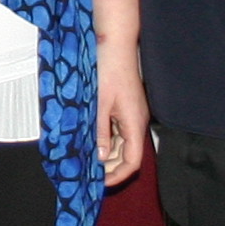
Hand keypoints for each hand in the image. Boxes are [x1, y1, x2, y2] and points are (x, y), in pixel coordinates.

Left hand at [94, 40, 149, 187]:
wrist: (114, 42)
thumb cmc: (108, 67)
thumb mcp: (99, 103)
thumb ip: (100, 132)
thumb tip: (101, 157)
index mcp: (134, 123)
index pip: (132, 161)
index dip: (118, 175)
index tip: (101, 183)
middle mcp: (136, 121)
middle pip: (128, 155)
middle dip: (111, 168)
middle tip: (89, 175)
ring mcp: (131, 114)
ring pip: (122, 144)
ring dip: (107, 154)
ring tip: (87, 162)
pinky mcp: (124, 107)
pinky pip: (117, 130)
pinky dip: (106, 139)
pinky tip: (91, 141)